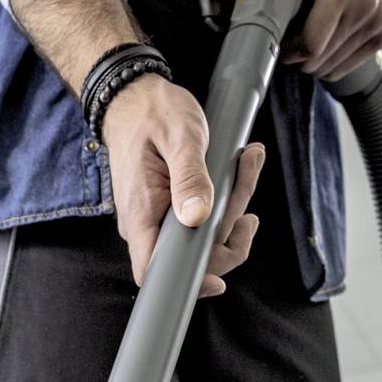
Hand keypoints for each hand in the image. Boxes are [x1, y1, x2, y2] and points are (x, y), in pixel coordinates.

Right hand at [102, 75, 264, 296]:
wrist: (134, 97)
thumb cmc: (154, 113)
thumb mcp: (181, 137)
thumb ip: (190, 177)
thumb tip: (198, 217)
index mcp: (141, 213)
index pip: (154, 272)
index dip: (186, 284)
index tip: (218, 281)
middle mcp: (146, 224)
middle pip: (192, 257)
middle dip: (229, 228)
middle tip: (244, 180)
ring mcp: (159, 218)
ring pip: (205, 236)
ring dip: (234, 205)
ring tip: (247, 162)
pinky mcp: (171, 209)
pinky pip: (204, 218)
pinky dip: (228, 198)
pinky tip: (240, 169)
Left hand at [248, 0, 381, 77]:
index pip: (313, 45)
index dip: (290, 52)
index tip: (281, 44)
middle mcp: (364, 4)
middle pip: (321, 59)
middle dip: (299, 58)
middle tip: (289, 44)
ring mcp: (377, 18)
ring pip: (335, 65)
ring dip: (316, 62)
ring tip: (306, 41)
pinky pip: (353, 63)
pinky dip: (334, 61)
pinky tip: (324, 44)